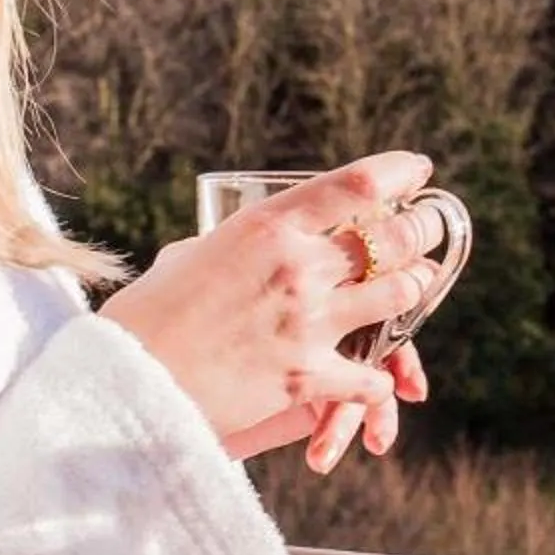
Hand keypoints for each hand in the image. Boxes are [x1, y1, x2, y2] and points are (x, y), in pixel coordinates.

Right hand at [101, 152, 444, 471]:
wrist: (124, 386)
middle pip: (393, 238)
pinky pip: (371, 374)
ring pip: (398, 296)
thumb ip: (236, 247)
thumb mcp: (190, 258)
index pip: (356, 184)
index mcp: (265, 226)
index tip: (418, 169)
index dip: (399, 172)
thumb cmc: (146, 317)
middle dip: (422, 229)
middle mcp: (297, 268)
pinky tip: (381, 377)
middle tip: (429, 227)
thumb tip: (256, 244)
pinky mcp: (307, 379)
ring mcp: (307, 324)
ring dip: (414, 288)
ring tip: (419, 282)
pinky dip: (379, 377)